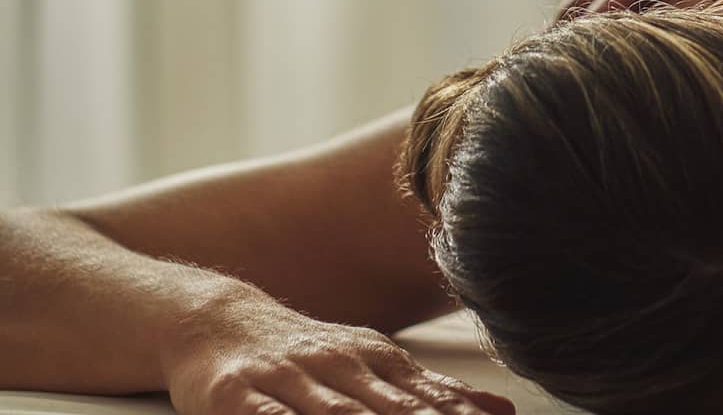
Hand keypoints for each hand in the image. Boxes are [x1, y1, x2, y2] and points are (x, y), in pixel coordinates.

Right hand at [163, 282, 517, 414]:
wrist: (218, 320)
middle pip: (389, 409)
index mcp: (374, 359)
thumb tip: (502, 412)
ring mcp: (288, 379)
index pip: (426, 398)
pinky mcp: (236, 396)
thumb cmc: (307, 355)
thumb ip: (430, 394)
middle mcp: (338, 365)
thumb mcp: (371, 365)